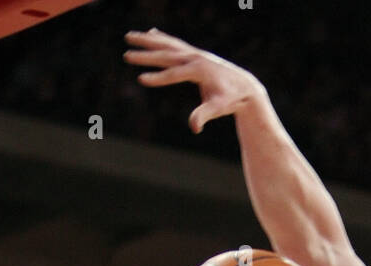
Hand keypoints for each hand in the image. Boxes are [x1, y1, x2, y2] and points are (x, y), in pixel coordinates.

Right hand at [124, 30, 260, 132]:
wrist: (243, 86)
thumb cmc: (229, 100)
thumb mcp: (217, 108)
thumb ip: (204, 115)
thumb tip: (194, 128)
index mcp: (198, 70)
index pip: (173, 75)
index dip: (158, 78)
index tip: (140, 79)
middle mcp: (195, 57)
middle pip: (166, 55)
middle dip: (146, 56)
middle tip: (126, 55)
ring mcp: (194, 53)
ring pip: (167, 44)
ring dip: (148, 40)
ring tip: (130, 36)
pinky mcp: (195, 53)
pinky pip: (175, 43)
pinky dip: (162, 38)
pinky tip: (151, 33)